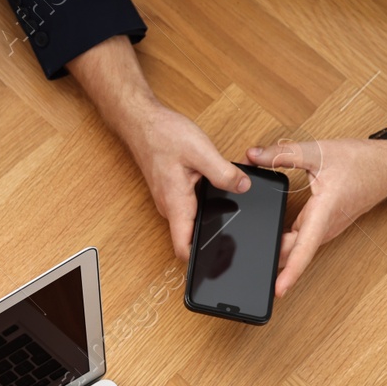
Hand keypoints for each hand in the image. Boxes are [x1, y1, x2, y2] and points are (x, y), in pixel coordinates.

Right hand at [117, 98, 250, 258]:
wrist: (142, 123)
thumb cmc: (163, 135)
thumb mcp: (201, 152)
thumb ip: (224, 173)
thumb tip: (244, 187)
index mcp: (176, 203)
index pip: (183, 246)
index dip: (199, 259)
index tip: (219, 262)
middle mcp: (171, 206)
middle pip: (191, 236)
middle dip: (212, 239)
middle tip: (237, 240)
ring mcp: (170, 199)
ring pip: (192, 220)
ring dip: (210, 218)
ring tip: (230, 211)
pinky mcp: (173, 190)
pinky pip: (191, 205)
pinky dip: (206, 203)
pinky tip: (217, 191)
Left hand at [245, 136, 386, 296]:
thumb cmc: (361, 161)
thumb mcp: (319, 152)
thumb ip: (283, 154)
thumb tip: (253, 156)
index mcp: (324, 212)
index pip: (305, 248)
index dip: (291, 271)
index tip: (278, 290)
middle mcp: (325, 227)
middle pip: (293, 250)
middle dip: (271, 259)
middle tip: (244, 265)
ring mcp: (325, 228)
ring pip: (296, 246)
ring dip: (276, 251)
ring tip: (250, 256)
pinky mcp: (323, 226)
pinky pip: (301, 240)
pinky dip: (284, 242)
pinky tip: (267, 241)